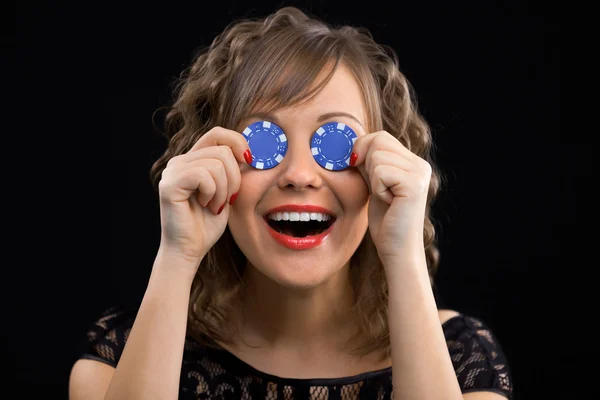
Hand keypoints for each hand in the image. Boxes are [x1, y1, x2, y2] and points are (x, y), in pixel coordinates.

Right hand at [157, 126, 249, 266]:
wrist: (190, 249)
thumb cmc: (207, 223)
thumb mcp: (228, 190)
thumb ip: (233, 169)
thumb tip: (249, 152)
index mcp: (193, 159)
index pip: (218, 134)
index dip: (238, 142)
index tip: (249, 161)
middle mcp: (180, 161)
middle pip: (222, 150)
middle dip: (234, 178)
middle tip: (227, 199)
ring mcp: (173, 171)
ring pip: (216, 164)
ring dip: (224, 190)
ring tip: (214, 205)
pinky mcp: (170, 184)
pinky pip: (204, 176)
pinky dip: (213, 193)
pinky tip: (206, 206)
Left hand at [351, 131, 431, 261]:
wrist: (397, 249)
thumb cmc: (385, 221)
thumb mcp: (374, 184)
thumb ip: (368, 163)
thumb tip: (353, 143)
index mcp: (413, 162)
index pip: (381, 137)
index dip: (362, 148)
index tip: (355, 166)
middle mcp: (420, 164)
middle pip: (378, 141)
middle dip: (366, 163)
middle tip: (377, 188)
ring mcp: (419, 173)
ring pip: (377, 156)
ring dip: (373, 179)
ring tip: (385, 197)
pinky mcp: (414, 184)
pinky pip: (381, 172)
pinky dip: (377, 188)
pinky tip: (389, 202)